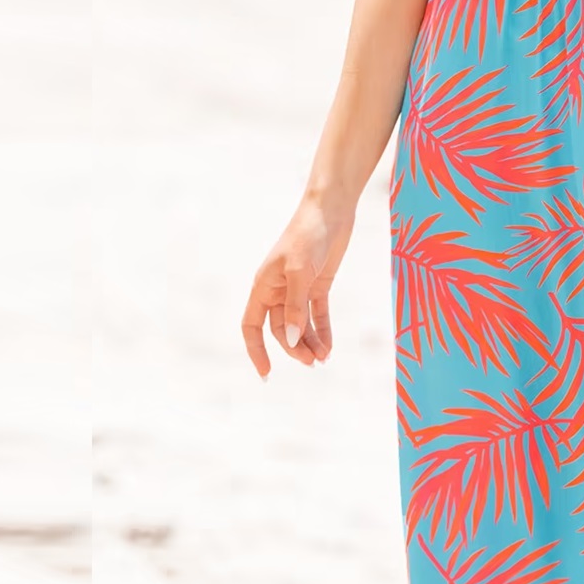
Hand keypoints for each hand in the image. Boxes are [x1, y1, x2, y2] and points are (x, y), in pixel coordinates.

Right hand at [240, 194, 351, 376]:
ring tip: (323, 359)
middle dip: (294, 348)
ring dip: (310, 343)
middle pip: (281, 329)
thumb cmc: (308, 235)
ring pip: (300, 326)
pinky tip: (329, 348)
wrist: (331, 210)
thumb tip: (292, 339)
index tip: (266, 373)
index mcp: (263, 286)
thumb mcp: (300, 272)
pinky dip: (323, 331)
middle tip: (313, 363)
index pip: (252, 325)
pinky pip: (317, 315)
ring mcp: (298, 289)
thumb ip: (295, 306)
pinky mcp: (317, 285)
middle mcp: (278, 291)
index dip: (256, 349)